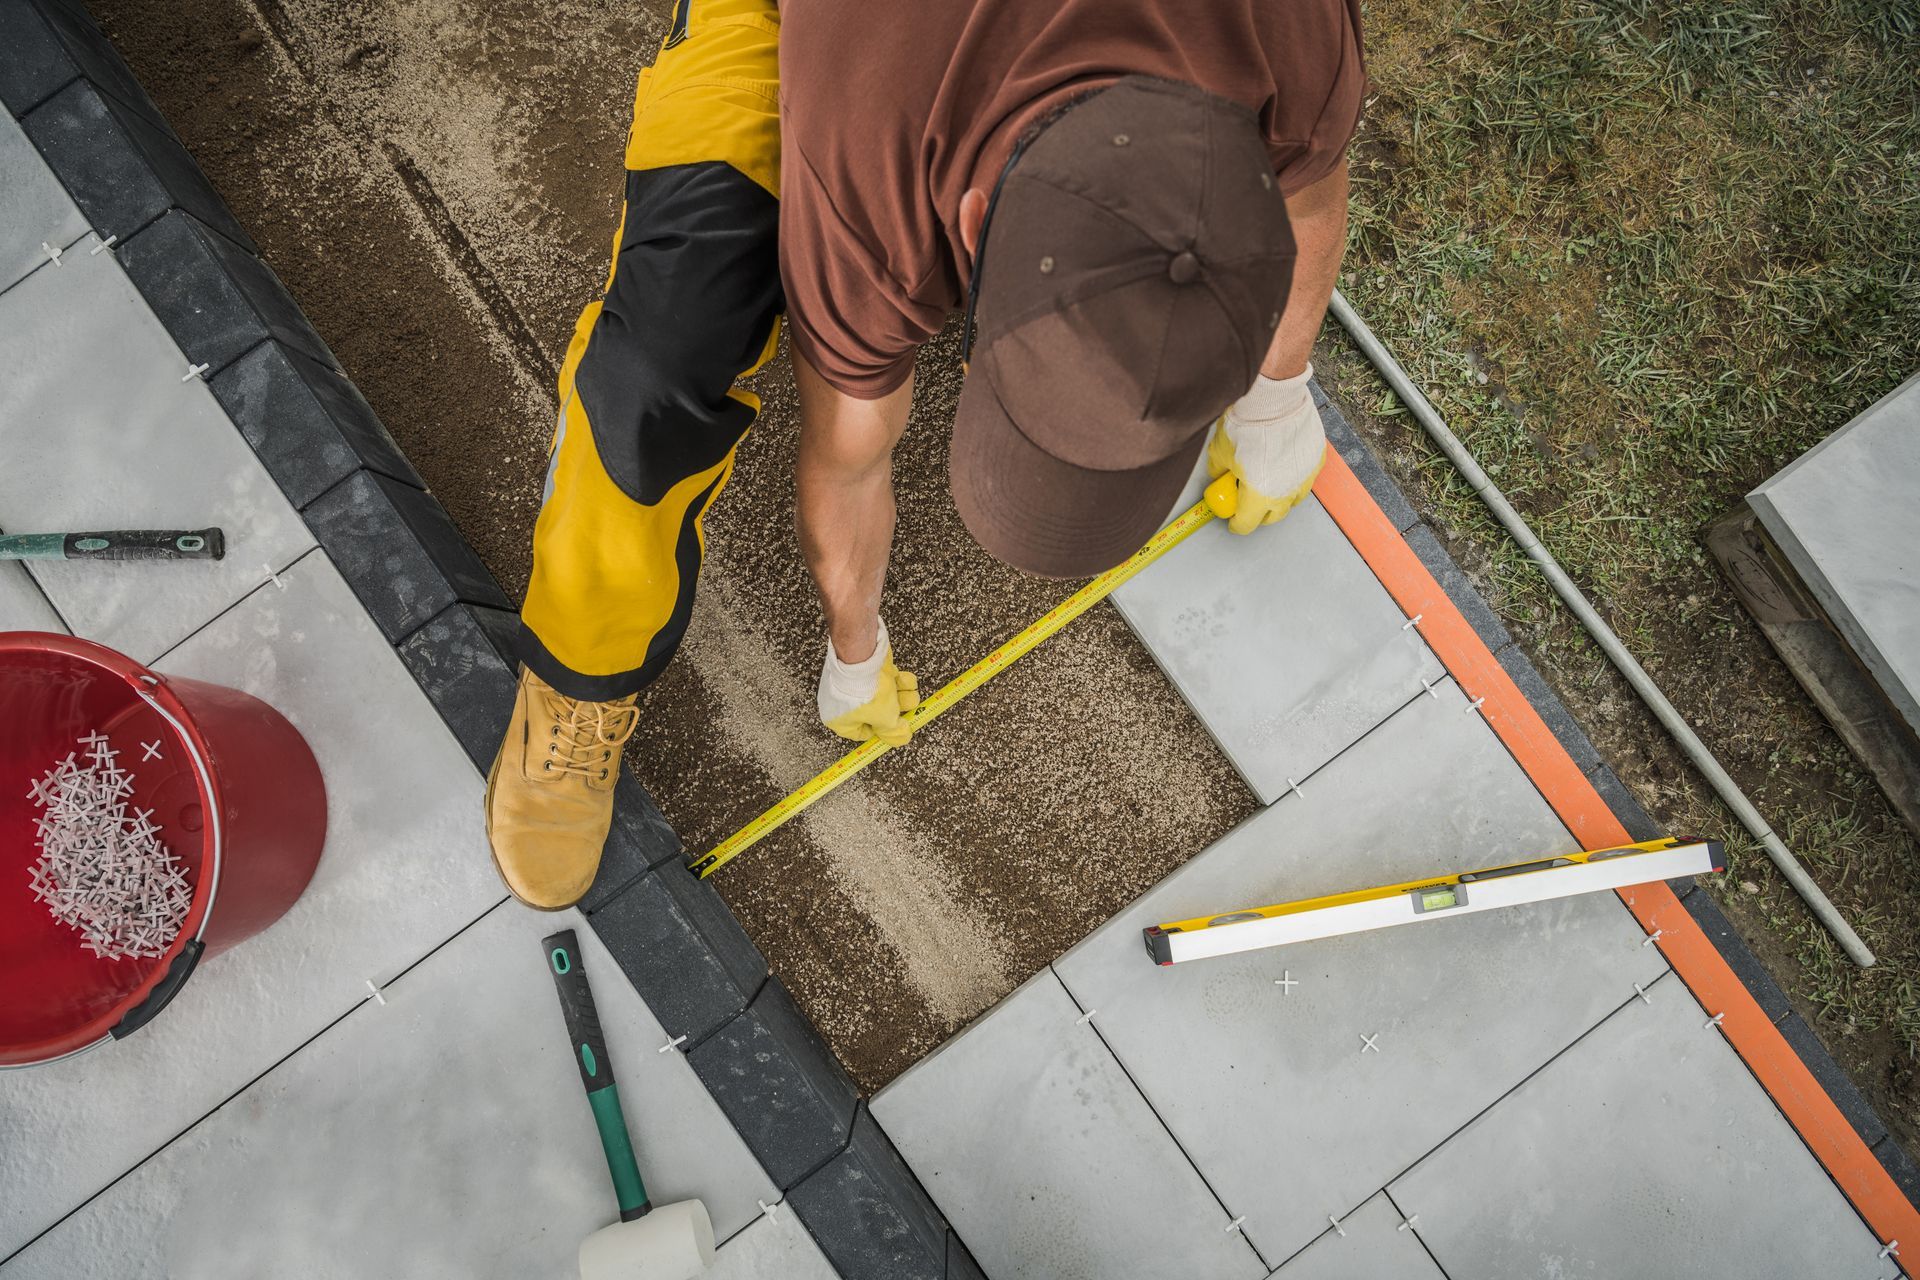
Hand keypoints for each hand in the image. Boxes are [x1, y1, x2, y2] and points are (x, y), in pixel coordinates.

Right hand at [817, 619, 919, 746]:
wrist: (862, 653)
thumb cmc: (864, 688)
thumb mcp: (884, 718)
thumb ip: (893, 730)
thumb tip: (900, 737)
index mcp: (839, 719)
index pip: (861, 733)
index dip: (881, 733)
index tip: (895, 731)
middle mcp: (844, 702)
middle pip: (876, 712)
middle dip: (896, 711)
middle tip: (908, 711)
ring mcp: (856, 684)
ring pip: (884, 695)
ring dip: (902, 696)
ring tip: (911, 694)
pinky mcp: (868, 669)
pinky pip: (886, 679)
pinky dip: (899, 681)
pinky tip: (906, 681)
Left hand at [1206, 364, 1326, 534]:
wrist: (1274, 399)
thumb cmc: (1246, 425)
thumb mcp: (1220, 452)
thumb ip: (1218, 470)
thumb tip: (1219, 475)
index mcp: (1258, 497)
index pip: (1245, 524)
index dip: (1236, 523)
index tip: (1232, 518)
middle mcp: (1285, 493)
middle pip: (1272, 517)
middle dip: (1259, 514)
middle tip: (1249, 502)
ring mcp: (1304, 478)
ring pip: (1292, 499)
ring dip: (1279, 497)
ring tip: (1269, 483)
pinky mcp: (1316, 460)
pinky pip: (1306, 476)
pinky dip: (1295, 475)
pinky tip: (1285, 462)